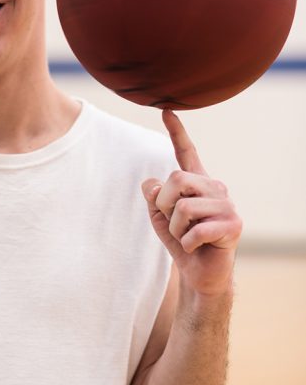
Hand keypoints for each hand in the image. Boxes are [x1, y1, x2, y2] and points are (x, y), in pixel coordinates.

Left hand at [142, 110, 241, 296]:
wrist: (202, 274)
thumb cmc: (183, 242)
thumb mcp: (161, 218)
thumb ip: (154, 198)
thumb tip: (151, 183)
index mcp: (198, 182)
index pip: (187, 153)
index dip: (177, 132)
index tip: (166, 110)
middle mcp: (215, 187)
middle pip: (176, 179)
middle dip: (164, 204)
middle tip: (174, 223)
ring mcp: (227, 205)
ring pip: (182, 208)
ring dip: (176, 229)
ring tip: (188, 237)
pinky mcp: (233, 225)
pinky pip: (194, 230)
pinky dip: (187, 243)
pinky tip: (196, 247)